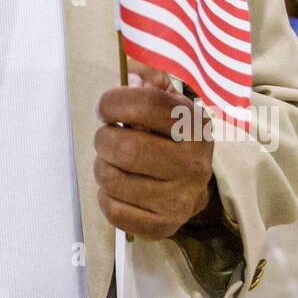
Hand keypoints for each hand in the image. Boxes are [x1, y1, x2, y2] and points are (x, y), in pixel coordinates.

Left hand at [94, 61, 214, 239]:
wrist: (192, 186)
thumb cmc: (169, 136)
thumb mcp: (167, 101)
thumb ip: (148, 79)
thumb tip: (131, 72)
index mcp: (195, 125)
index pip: (148, 104)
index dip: (115, 102)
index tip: (106, 108)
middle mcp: (194, 163)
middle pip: (126, 148)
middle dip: (104, 139)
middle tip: (107, 138)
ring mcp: (180, 198)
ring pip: (114, 180)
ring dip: (102, 167)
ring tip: (112, 163)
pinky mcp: (164, 224)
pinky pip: (114, 210)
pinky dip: (105, 197)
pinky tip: (118, 188)